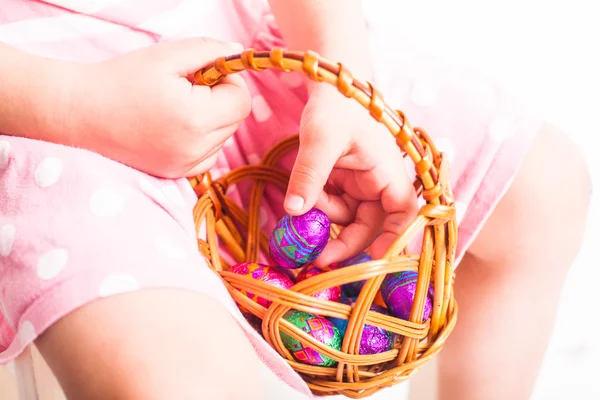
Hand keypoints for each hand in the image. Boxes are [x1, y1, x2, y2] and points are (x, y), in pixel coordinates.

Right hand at [66, 38, 250, 177]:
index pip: (242, 101)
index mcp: (196, 118)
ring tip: (177, 106)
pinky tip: (176, 126)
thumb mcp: (166, 55)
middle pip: (235, 121)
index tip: (206, 73)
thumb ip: (209, 50)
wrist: (80, 112)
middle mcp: (195, 148)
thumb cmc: (121, 80)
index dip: (229, 81)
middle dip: (220, 99)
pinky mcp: (175, 174)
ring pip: (223, 138)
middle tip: (188, 87)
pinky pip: (207, 156)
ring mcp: (185, 165)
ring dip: (211, 119)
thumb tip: (238, 51)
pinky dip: (201, 140)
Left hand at [284, 85, 417, 263]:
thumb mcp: (320, 139)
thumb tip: (294, 212)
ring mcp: (361, 185)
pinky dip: (318, 207)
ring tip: (305, 201)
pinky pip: (333, 207)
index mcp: (388, 171)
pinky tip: (305, 196)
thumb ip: (309, 175)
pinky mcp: (345, 184)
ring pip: (348, 219)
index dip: (396, 238)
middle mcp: (380, 182)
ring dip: (325, 219)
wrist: (330, 87)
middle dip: (346, 242)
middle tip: (318, 259)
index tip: (378, 260)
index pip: (403, 213)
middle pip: (371, 226)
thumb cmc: (335, 105)